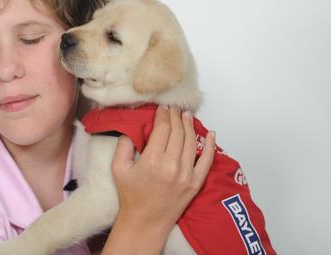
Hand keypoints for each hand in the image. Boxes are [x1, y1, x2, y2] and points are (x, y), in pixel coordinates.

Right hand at [111, 105, 215, 231]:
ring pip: (191, 142)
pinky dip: (211, 146)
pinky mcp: (195, 183)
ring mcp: (186, 174)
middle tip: (174, 108)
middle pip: (178, 132)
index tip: (162, 108)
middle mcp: (171, 165)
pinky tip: (211, 134)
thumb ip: (122, 147)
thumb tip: (132, 131)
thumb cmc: (131, 196)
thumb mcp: (118, 169)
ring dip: (189, 126)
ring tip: (186, 115)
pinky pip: (207, 161)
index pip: (162, 129)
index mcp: (152, 160)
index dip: (163, 115)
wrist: (145, 222)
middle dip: (176, 117)